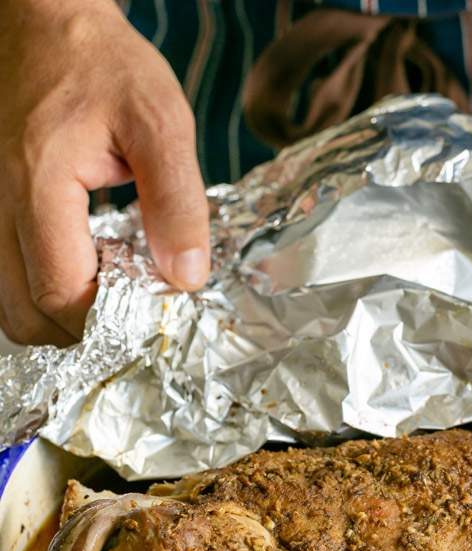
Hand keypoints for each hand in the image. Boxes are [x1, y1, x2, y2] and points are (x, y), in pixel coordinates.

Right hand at [0, 0, 209, 345]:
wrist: (42, 18)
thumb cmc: (100, 62)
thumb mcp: (160, 122)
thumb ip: (178, 203)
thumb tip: (186, 277)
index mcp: (38, 184)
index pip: (60, 294)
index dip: (106, 323)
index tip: (149, 312)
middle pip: (25, 315)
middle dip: (80, 331)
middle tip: (129, 310)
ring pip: (8, 303)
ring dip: (56, 315)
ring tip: (108, 290)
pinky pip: (4, 275)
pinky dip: (39, 289)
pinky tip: (82, 266)